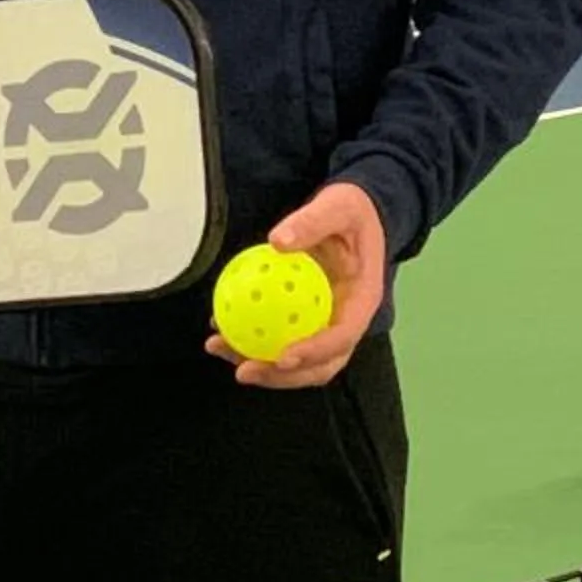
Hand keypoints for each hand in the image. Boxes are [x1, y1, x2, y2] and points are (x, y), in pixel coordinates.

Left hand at [207, 181, 385, 389]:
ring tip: (219, 346)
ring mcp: (324, 323)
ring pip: (294, 359)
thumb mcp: (338, 206)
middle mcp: (345, 320)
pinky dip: (249, 338)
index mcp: (362, 301)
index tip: (282, 357)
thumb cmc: (352, 212)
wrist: (354, 213)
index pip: (341, 339)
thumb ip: (311, 222)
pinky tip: (219, 328)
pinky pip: (277, 335)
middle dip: (280, 375)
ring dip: (257, 363)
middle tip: (244, 370)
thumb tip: (278, 242)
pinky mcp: (302, 318)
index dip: (313, 353)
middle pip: (318, 365)